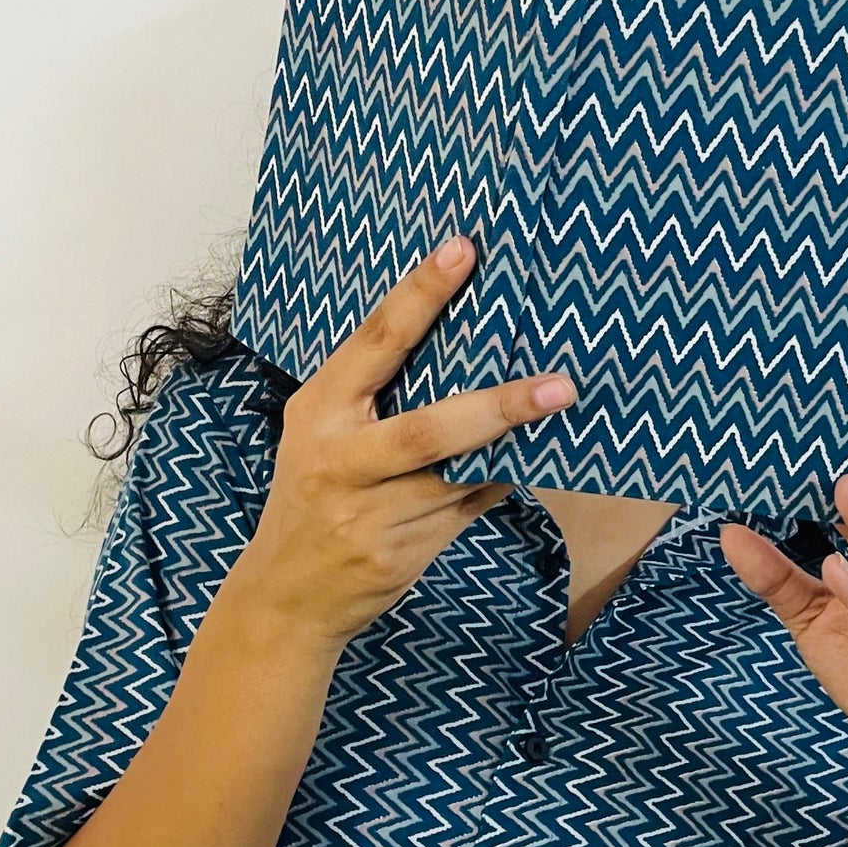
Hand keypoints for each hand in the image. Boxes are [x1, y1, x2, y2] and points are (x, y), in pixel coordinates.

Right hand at [236, 236, 575, 647]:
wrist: (286, 596)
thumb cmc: (313, 494)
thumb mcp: (318, 433)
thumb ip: (371, 394)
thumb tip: (464, 343)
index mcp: (318, 412)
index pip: (375, 344)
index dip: (420, 294)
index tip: (464, 250)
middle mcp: (341, 461)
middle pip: (428, 430)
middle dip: (496, 407)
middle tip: (558, 385)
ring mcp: (372, 515)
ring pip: (460, 474)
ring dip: (512, 442)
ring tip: (561, 404)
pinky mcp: (401, 553)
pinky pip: (469, 506)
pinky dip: (502, 479)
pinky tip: (535, 456)